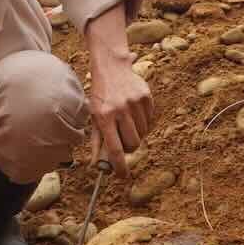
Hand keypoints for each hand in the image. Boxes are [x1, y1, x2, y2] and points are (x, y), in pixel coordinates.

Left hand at [89, 52, 153, 174]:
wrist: (112, 67)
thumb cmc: (100, 96)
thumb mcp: (94, 116)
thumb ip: (97, 141)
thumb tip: (97, 165)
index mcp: (104, 116)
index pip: (114, 148)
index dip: (119, 166)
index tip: (122, 177)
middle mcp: (120, 110)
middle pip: (133, 144)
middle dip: (130, 147)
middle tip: (124, 141)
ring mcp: (135, 103)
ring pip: (143, 133)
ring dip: (136, 134)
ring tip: (127, 121)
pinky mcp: (146, 97)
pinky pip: (149, 121)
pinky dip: (143, 122)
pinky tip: (134, 112)